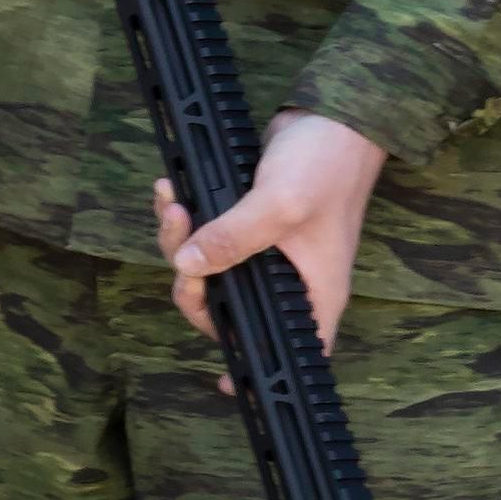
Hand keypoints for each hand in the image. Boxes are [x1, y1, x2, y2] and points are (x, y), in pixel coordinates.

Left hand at [159, 115, 384, 374]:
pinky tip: (170, 192)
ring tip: (172, 203)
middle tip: (181, 246)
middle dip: (191, 282)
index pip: (288, 348)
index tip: (226, 382)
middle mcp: (287, 280)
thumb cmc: (325, 166)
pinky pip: (202, 237)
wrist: (330, 117)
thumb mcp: (279, 205)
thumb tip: (188, 268)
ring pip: (206, 269)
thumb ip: (234, 238)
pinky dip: (183, 219)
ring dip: (178, 241)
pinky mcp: (244, 225)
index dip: (257, 368)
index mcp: (311, 293)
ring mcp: (264, 253)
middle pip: (224, 307)